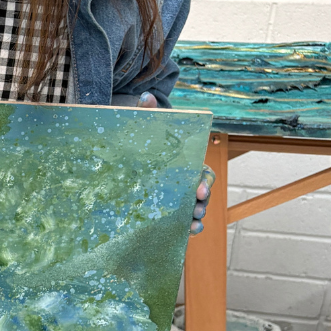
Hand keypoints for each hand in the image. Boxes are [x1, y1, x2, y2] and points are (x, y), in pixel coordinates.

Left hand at [138, 92, 214, 235]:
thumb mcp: (143, 124)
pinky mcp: (164, 209)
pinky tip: (186, 233)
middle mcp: (184, 181)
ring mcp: (176, 196)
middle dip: (203, 202)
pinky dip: (187, 228)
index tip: (197, 189)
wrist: (125, 152)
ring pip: (195, 209)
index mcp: (185, 162)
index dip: (204, 181)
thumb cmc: (139, 138)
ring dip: (197, 217)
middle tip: (196, 208)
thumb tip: (146, 96)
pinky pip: (181, 221)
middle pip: (203, 193)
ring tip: (193, 224)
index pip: (202, 173)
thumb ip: (147, 110)